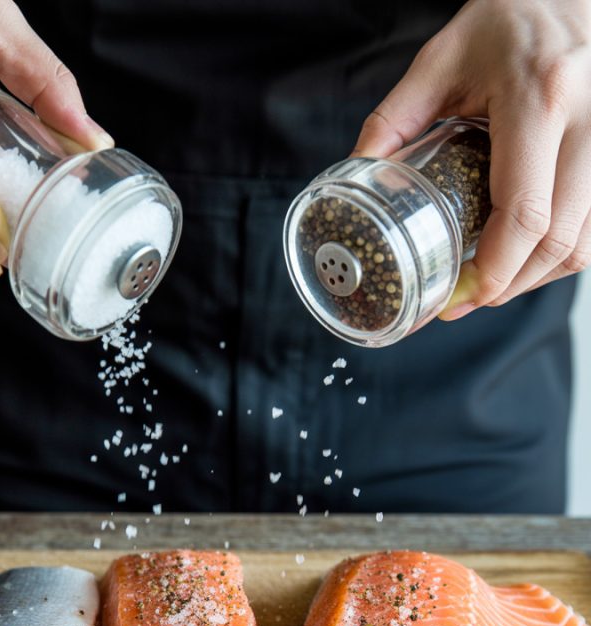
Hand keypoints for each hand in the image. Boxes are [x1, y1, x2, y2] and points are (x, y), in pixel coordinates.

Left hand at [351, 0, 590, 318]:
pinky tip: (527, 260)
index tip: (457, 295)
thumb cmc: (510, 16)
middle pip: (559, 241)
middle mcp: (590, 119)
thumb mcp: (441, 58)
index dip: (492, 272)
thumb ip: (394, 119)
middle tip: (465, 299)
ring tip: (491, 285)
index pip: (523, 214)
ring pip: (586, 242)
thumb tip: (358, 174)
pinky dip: (563, 254)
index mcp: (539, 97)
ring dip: (537, 278)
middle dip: (508, 286)